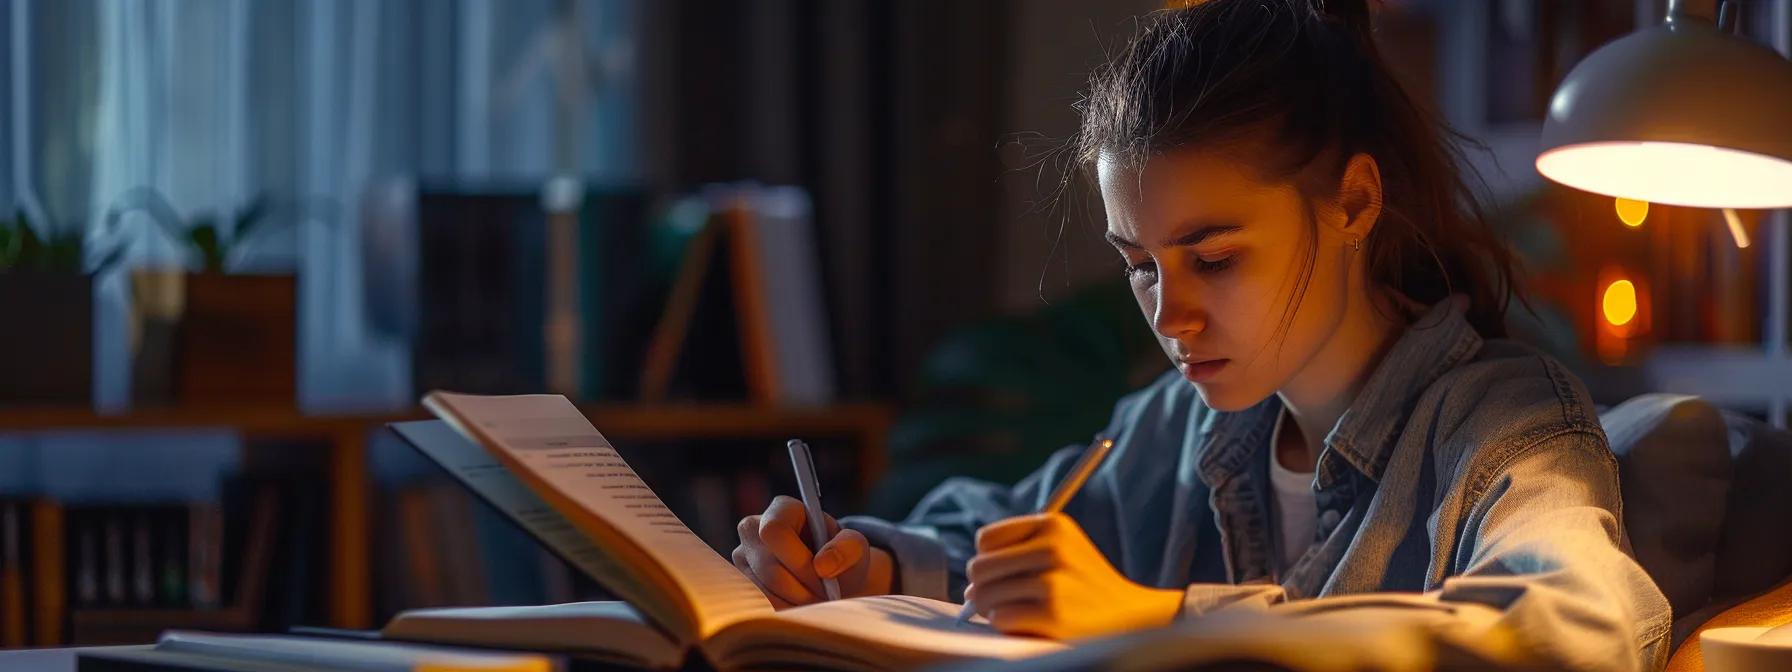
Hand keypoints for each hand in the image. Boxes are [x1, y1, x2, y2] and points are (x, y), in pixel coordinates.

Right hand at [731, 495, 894, 607]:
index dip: (799, 560)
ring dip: (795, 603)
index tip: (823, 576)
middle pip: (768, 568)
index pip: (774, 531)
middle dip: (801, 589)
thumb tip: (822, 565)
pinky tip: (800, 605)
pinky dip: (785, 611)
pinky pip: (759, 605)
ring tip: (815, 599)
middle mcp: (753, 528)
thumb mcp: (856, 547)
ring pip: (762, 591)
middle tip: (825, 596)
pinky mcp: (740, 582)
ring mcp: (742, 556)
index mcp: (781, 509)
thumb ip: (848, 548)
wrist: (831, 578)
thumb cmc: (842, 557)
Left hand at [964, 513, 1182, 639]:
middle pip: (979, 568)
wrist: (1130, 616)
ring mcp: (1054, 582)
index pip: (986, 540)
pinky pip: (1000, 618)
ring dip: (992, 609)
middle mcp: (1053, 548)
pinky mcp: (1054, 615)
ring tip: (1014, 611)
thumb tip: (968, 588)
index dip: (988, 559)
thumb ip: (1017, 553)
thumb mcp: (1062, 548)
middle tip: (995, 599)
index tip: (1002, 573)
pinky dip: (1006, 624)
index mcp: (1053, 525)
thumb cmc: (1084, 584)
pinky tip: (1027, 622)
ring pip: (985, 596)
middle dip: (981, 588)